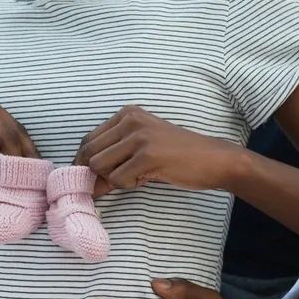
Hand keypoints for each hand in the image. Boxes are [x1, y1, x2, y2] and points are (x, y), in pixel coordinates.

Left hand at [73, 106, 237, 196]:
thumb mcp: (142, 145)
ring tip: (137, 176)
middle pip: (89, 153)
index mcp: (127, 113)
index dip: (85, 163)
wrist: (214, 159)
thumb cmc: (178, 155)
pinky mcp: (147, 155)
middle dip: (96, 174)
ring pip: (98, 166)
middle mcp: (130, 120)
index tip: (94, 179)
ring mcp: (138, 136)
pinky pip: (117, 179)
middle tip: (115, 183)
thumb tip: (84, 178)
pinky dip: (128, 185)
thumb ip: (114, 154)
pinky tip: (147, 178)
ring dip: (113, 179)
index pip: (88, 139)